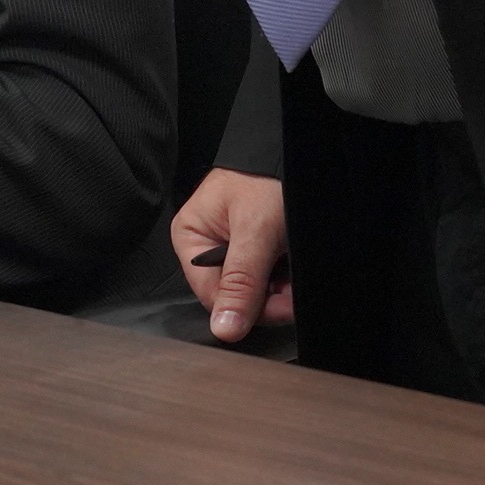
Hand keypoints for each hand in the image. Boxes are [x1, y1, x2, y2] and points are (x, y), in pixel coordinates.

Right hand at [173, 168, 292, 341]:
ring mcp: (231, 253)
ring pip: (253, 293)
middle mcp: (206, 248)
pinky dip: (283, 281)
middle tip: (293, 289)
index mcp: (190, 238)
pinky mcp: (253, 255)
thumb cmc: (265, 178)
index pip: (212, 295)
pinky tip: (292, 269)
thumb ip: (241, 280)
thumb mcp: (254, 230)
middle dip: (267, 298)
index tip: (281, 305)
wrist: (292, 157)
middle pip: (234, 296)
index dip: (246, 307)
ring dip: (278, 292)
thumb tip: (224, 327)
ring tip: (294, 273)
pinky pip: (266, 282)